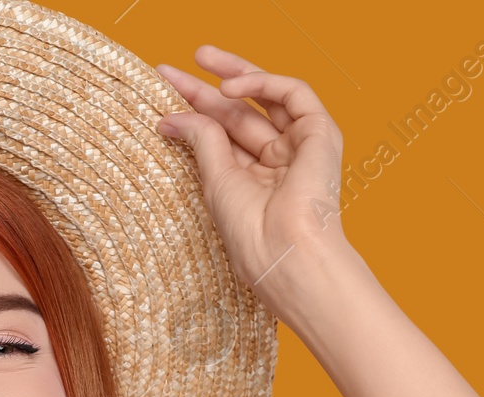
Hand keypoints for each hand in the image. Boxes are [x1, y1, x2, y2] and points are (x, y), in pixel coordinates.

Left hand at [156, 45, 348, 319]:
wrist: (287, 251)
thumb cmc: (252, 232)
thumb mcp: (216, 180)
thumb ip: (202, 140)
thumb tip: (172, 114)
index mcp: (252, 178)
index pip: (221, 133)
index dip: (193, 110)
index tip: (162, 94)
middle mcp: (277, 161)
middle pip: (239, 113)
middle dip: (207, 89)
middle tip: (171, 69)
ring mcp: (300, 146)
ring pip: (266, 97)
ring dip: (233, 73)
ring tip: (200, 58)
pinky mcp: (321, 134)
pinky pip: (294, 94)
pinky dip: (262, 83)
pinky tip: (230, 86)